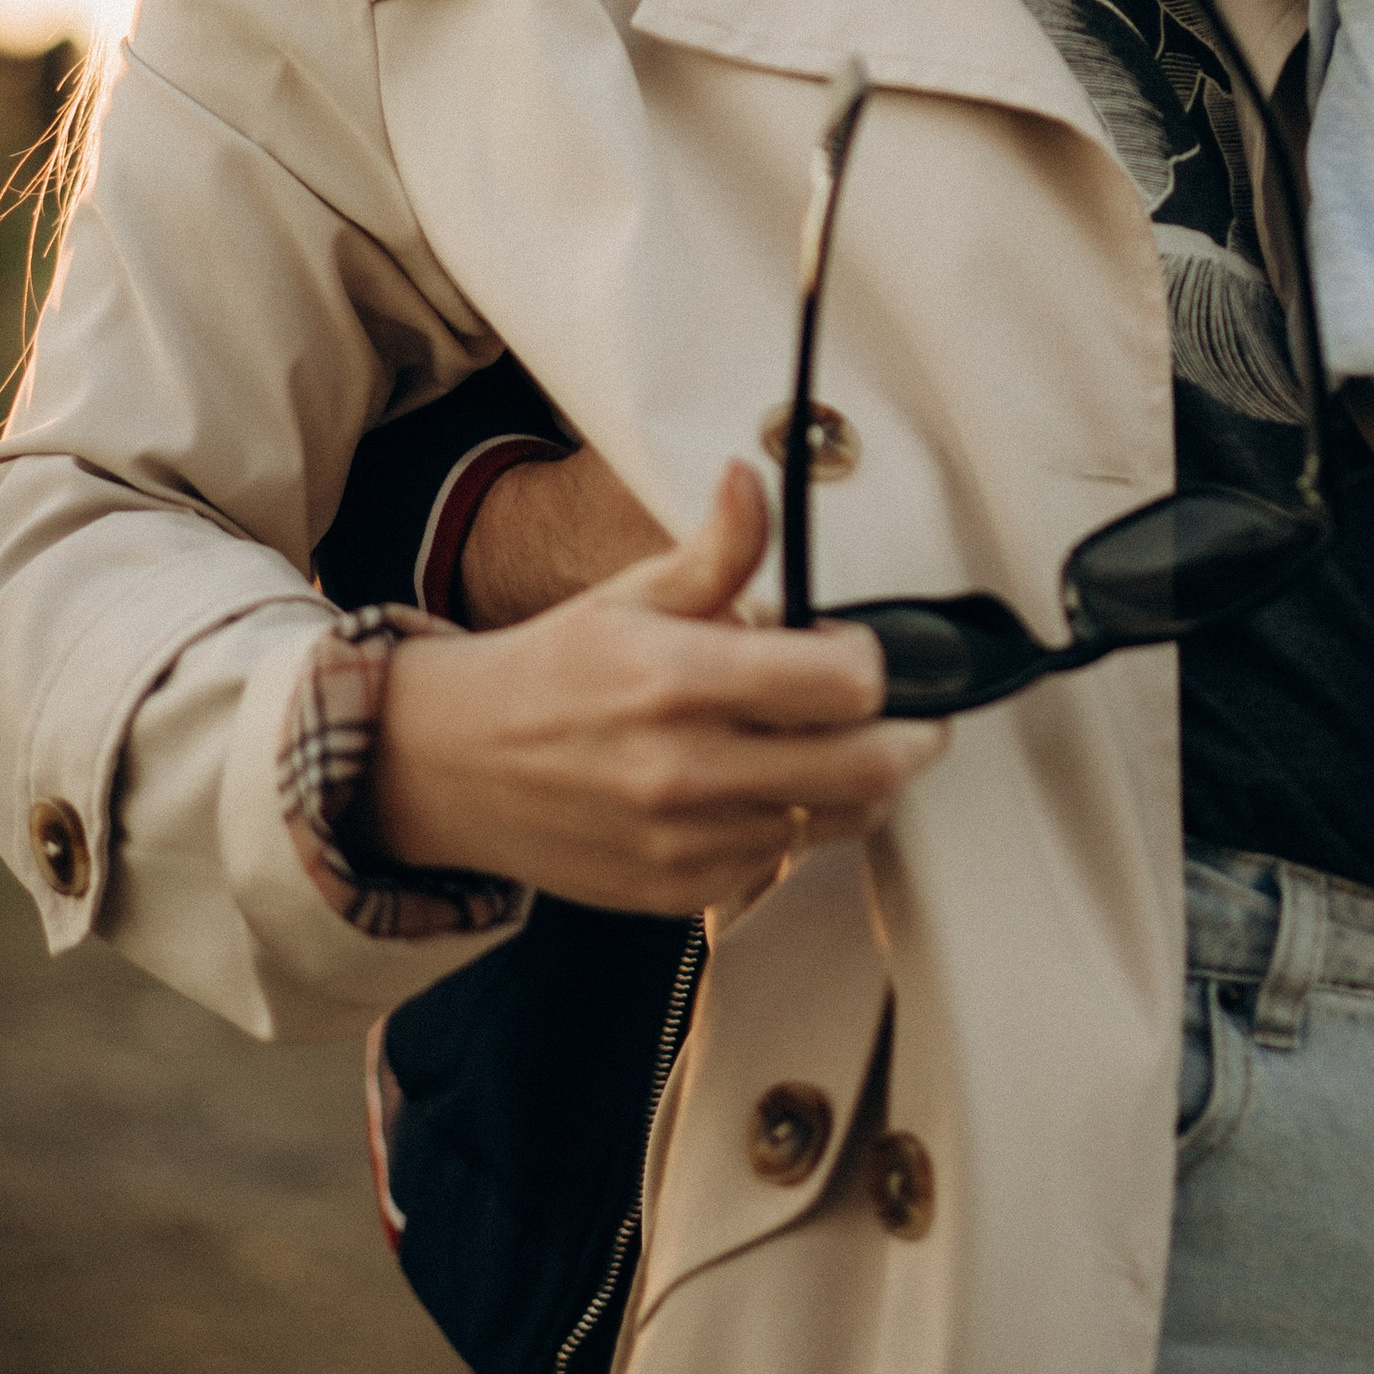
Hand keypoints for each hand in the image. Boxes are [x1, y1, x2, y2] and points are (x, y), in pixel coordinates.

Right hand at [371, 461, 944, 911]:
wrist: (455, 767)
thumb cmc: (553, 669)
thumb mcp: (631, 592)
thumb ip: (719, 547)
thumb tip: (755, 477)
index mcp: (677, 678)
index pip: (842, 685)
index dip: (871, 660)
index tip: (851, 647)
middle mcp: (685, 770)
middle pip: (866, 770)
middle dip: (911, 737)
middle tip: (917, 716)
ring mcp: (685, 843)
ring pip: (836, 822)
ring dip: (856, 783)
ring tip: (832, 744)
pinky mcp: (677, 896)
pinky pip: (781, 861)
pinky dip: (796, 824)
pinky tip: (764, 787)